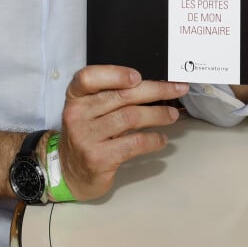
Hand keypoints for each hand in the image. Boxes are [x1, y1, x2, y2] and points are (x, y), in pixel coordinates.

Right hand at [58, 65, 188, 200]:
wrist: (70, 172)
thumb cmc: (87, 133)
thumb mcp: (89, 110)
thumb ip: (110, 95)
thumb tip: (151, 85)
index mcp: (75, 96)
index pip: (89, 77)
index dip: (114, 74)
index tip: (138, 77)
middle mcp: (77, 113)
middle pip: (120, 96)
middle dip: (154, 90)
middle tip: (177, 89)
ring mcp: (87, 137)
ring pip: (130, 117)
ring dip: (157, 115)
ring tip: (172, 114)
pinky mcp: (99, 158)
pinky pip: (133, 143)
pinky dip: (152, 139)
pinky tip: (161, 139)